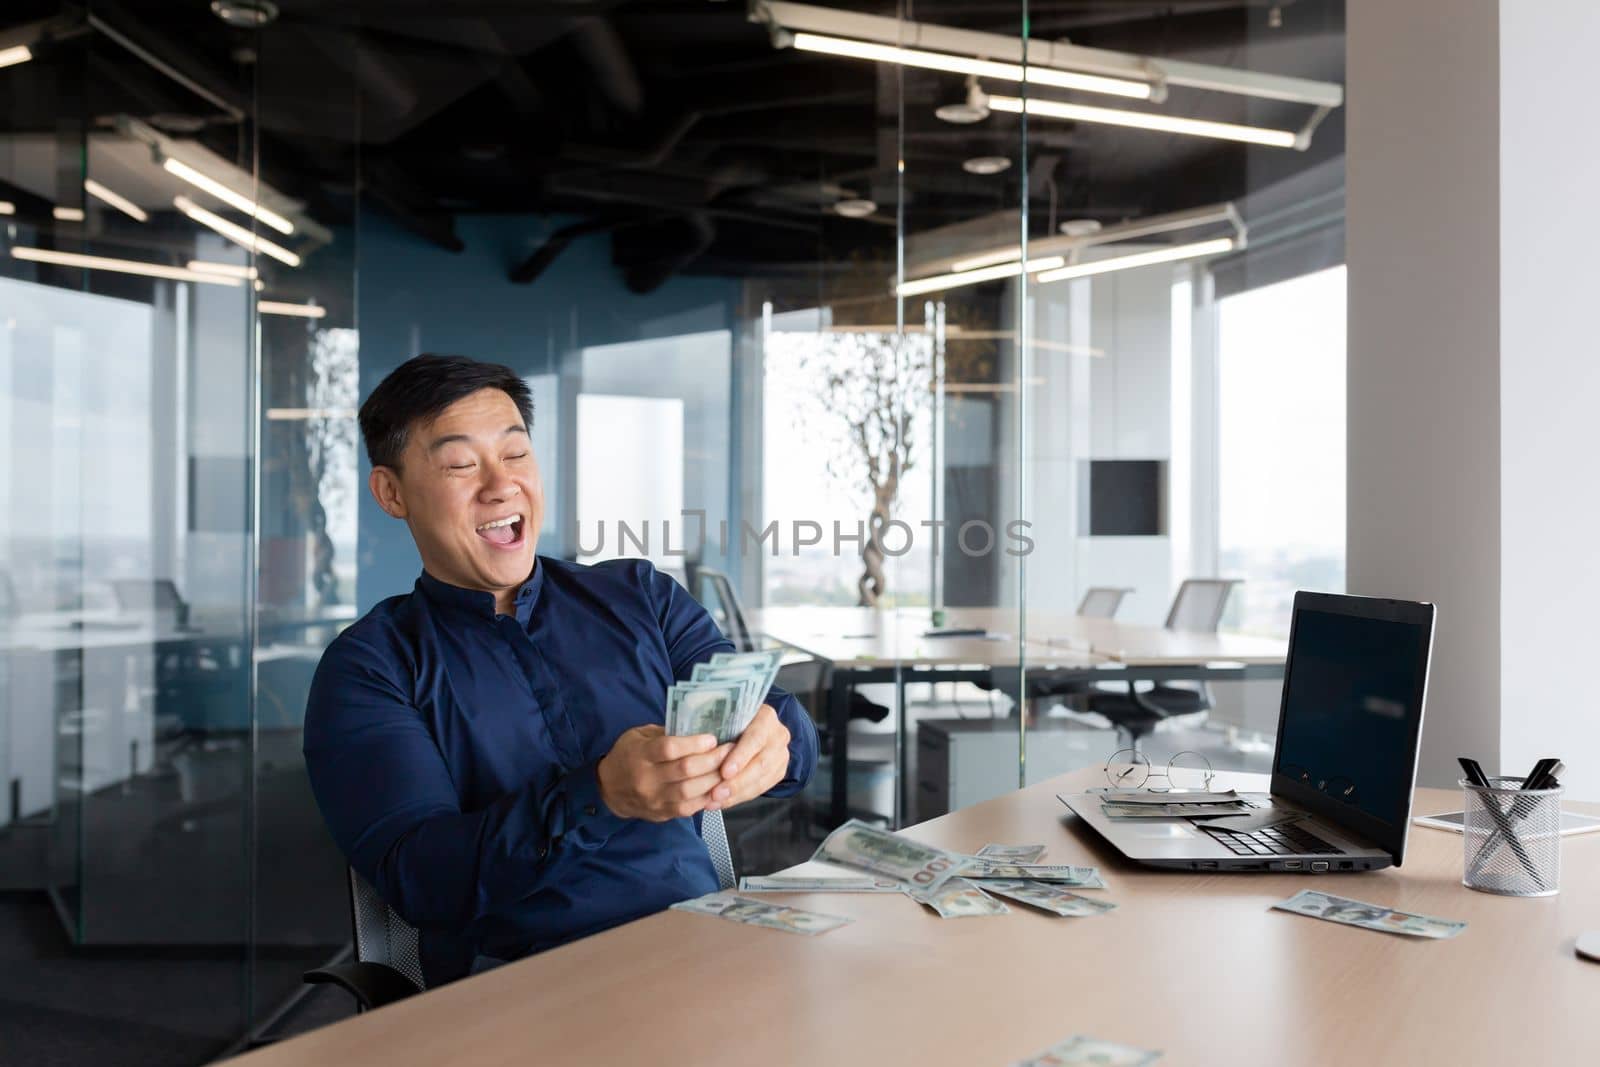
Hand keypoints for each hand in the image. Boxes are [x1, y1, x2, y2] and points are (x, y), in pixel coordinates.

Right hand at [597, 725, 733, 821]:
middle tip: (730, 750)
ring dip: (714, 779)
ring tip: (728, 768)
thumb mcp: (639, 735)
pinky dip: (707, 798)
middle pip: (685, 770)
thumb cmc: (628, 755)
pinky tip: (718, 787)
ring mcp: (654, 799)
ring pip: (690, 792)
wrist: (609, 789)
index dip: (694, 743)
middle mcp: (647, 779)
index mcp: (640, 754)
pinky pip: (689, 808)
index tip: (712, 738)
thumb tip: (698, 729)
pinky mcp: (661, 813)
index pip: (670, 749)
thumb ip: (665, 733)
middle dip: (713, 759)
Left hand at [704, 705, 790, 812]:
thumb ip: (717, 728)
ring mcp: (781, 754)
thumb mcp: (725, 718)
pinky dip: (739, 797)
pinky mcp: (778, 771)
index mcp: (766, 717)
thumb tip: (694, 745)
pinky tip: (722, 802)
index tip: (724, 772)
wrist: (750, 727)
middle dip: (737, 782)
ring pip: (762, 780)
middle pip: (761, 763)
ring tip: (715, 800)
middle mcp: (778, 735)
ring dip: (737, 793)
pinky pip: (760, 789)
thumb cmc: (731, 721)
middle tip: (716, 793)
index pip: (756, 737)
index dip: (740, 756)